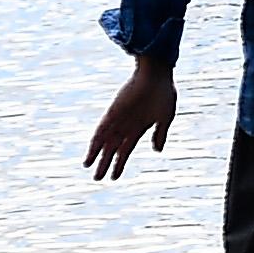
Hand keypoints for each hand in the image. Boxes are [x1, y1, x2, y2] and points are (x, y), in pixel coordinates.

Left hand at [84, 56, 178, 180]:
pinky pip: (101, 129)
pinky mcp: (113, 112)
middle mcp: (125, 126)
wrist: (156, 74)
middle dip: (105, 164)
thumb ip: (160, 134)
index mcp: (138, 128)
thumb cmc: (163, 93)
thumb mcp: (165, 117)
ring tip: (88, 167)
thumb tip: (157, 150)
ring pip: (104, 142)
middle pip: (112, 149)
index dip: (119, 164)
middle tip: (97, 179)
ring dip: (96, 155)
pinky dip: (95, 141)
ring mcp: (118, 120)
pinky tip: (90, 152)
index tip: (114, 177)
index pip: (125, 150)